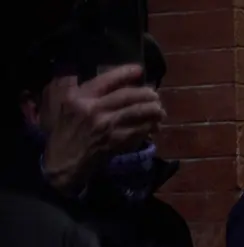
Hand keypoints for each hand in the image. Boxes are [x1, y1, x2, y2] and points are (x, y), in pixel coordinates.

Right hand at [40, 65, 164, 193]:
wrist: (64, 158)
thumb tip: (99, 77)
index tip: (139, 70)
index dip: (125, 73)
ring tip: (160, 110)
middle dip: (145, 94)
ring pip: (137, 113)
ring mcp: (107, 127)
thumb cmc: (64, 129)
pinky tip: (155, 125)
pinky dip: (149, 127)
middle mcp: (94, 110)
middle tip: (155, 95)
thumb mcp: (62, 103)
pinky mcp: (116, 141)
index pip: (107, 80)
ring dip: (153, 110)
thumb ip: (77, 88)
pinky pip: (138, 131)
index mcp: (80, 98)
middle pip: (127, 96)